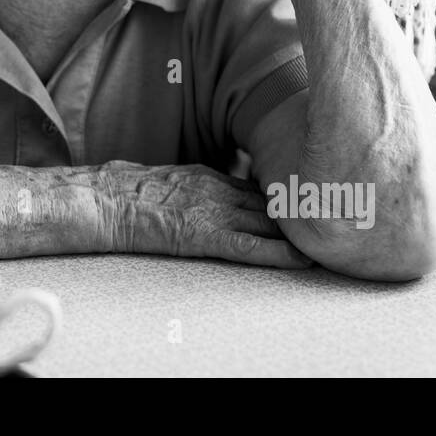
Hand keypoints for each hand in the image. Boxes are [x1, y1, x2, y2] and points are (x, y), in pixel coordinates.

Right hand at [95, 161, 312, 267]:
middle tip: (335, 219)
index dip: (287, 199)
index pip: (259, 187)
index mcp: (208, 175)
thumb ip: (194, 186)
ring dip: (298, 233)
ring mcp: (211, 211)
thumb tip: (204, 194)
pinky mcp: (202, 234)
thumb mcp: (167, 179)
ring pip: (268, 223)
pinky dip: (277, 254)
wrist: (100, 198)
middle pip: (272, 202)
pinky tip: (300, 260)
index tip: (312, 203)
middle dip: (302, 213)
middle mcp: (217, 189)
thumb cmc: (123, 192)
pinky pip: (248, 246)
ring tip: (330, 241)